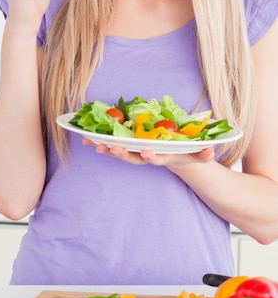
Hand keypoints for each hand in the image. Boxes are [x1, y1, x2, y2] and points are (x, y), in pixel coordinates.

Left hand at [84, 138, 214, 167]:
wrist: (179, 158)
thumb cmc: (187, 153)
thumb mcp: (198, 154)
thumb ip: (204, 153)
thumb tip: (209, 152)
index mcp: (164, 156)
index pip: (157, 158)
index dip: (152, 156)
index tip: (147, 152)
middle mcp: (149, 156)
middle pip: (134, 158)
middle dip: (123, 155)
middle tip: (112, 150)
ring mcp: (139, 152)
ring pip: (122, 152)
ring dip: (108, 149)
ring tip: (95, 145)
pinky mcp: (131, 146)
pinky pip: (116, 145)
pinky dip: (102, 143)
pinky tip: (88, 139)